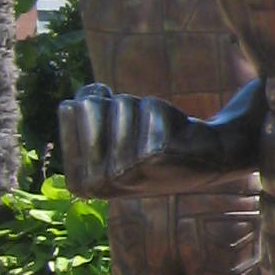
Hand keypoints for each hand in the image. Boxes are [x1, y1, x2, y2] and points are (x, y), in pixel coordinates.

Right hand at [59, 83, 187, 195]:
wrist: (206, 160)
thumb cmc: (147, 142)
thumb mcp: (107, 133)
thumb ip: (84, 111)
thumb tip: (92, 93)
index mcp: (79, 181)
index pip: (68, 108)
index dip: (96, 103)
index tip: (115, 126)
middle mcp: (99, 182)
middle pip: (88, 104)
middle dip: (117, 106)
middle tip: (137, 130)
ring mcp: (127, 169)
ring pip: (122, 103)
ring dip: (141, 110)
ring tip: (155, 135)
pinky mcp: (156, 153)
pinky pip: (150, 106)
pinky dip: (164, 111)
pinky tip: (173, 136)